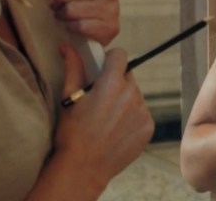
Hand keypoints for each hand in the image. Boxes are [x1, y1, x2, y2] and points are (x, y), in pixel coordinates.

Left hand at [52, 0, 119, 44]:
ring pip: (69, 10)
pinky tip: (75, 26)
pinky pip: (79, 26)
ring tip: (67, 15)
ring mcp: (113, 9)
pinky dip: (72, 28)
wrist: (96, 26)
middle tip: (61, 4)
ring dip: (62, 16)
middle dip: (56, 1)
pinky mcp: (111, 29)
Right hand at [53, 45, 153, 191]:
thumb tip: (67, 47)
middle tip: (101, 97)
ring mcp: (142, 112)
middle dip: (116, 81)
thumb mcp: (69, 98)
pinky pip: (141, 113)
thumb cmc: (72, 133)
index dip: (110, 59)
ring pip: (135, 95)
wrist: (84, 167)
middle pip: (128, 76)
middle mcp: (131, 95)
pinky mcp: (148, 127)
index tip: (102, 68)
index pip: (120, 55)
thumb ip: (73, 68)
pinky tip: (116, 128)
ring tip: (108, 117)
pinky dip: (132, 116)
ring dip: (125, 99)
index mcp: (111, 83)